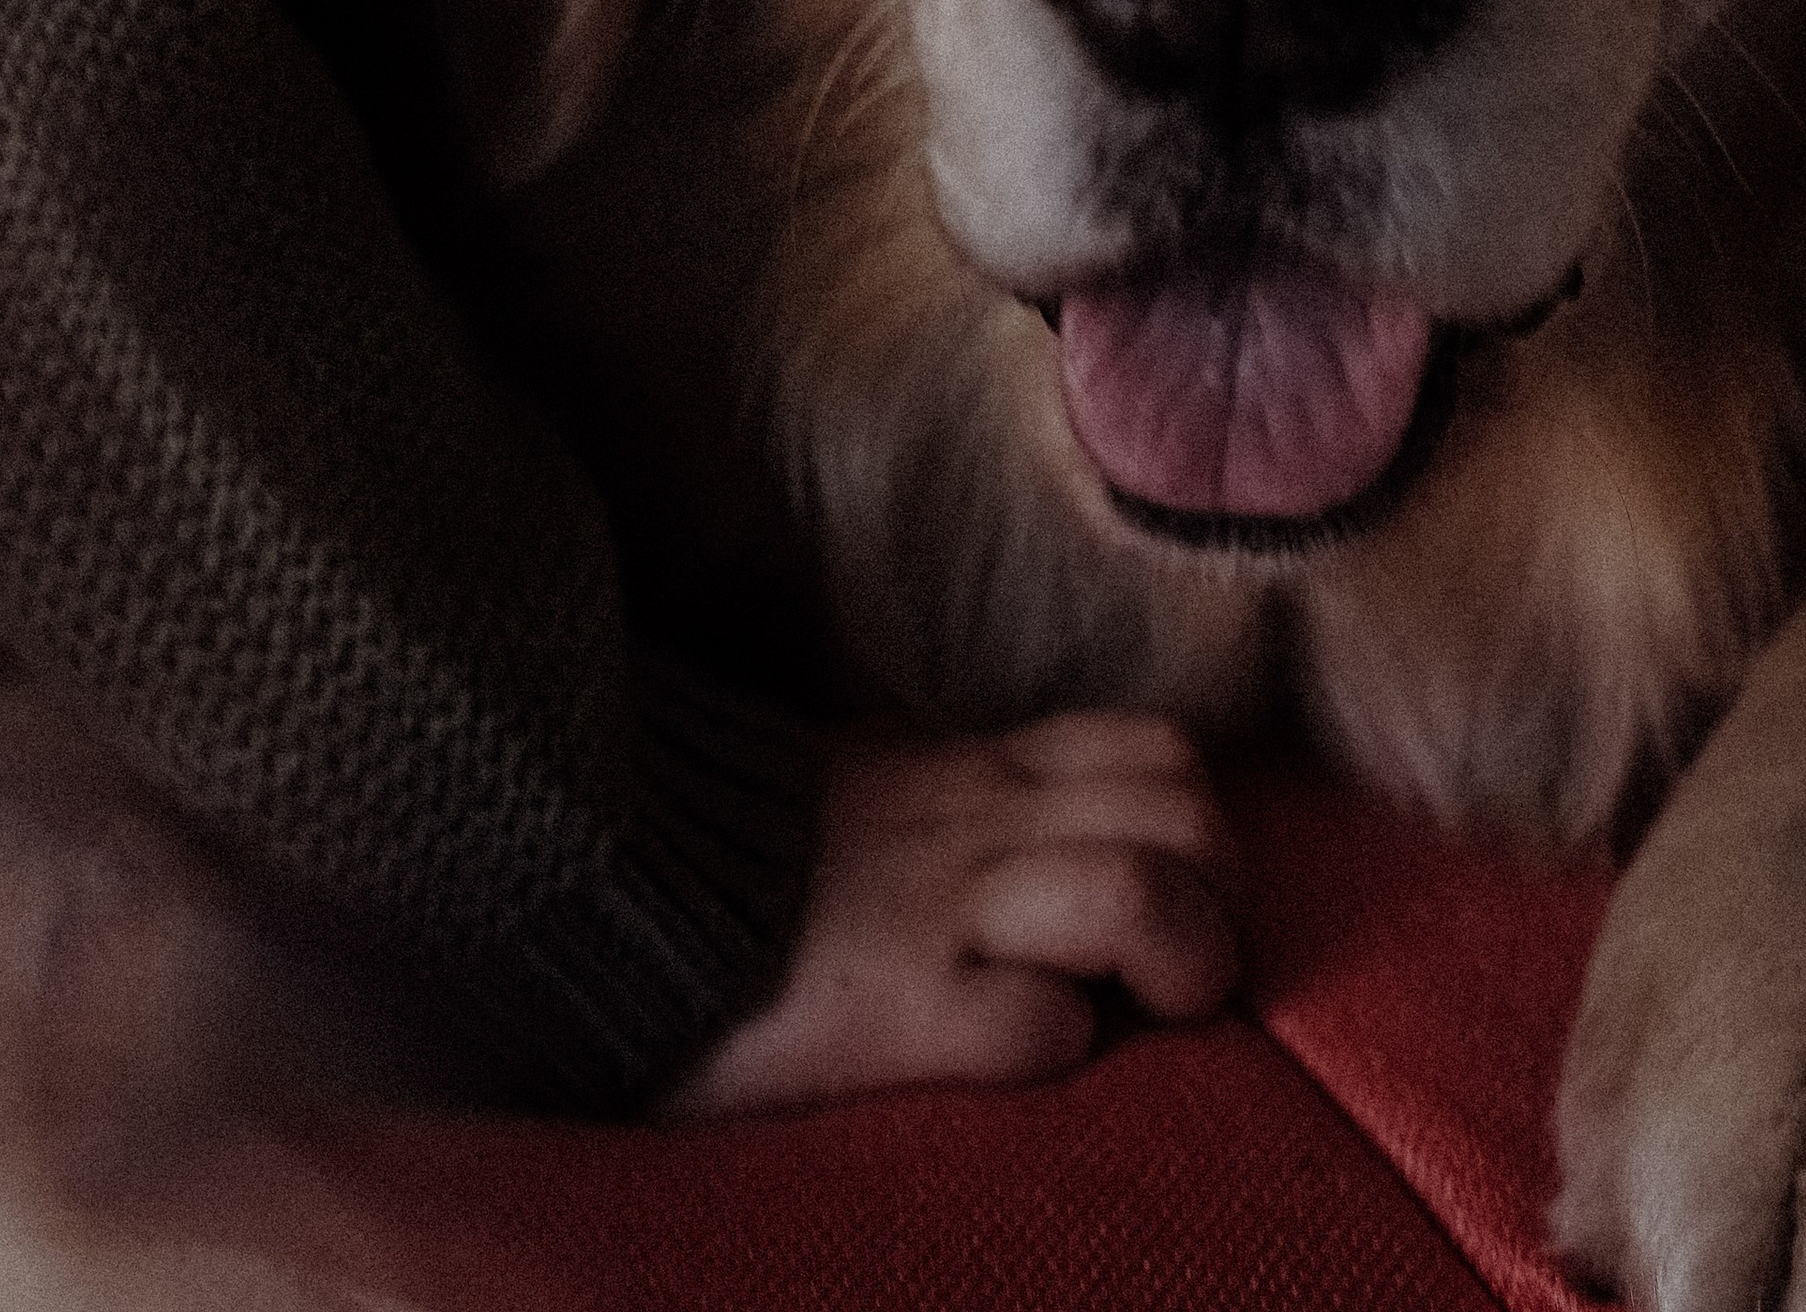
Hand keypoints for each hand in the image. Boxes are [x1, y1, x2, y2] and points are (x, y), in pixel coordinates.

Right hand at [668, 709, 1240, 1116]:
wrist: (586, 893)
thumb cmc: (723, 871)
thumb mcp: (857, 797)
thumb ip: (955, 806)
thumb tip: (1044, 840)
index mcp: (965, 772)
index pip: (1155, 750)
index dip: (1202, 829)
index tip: (1176, 899)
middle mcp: (970, 825)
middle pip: (1185, 812)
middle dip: (1219, 897)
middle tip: (1174, 974)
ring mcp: (936, 910)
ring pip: (1142, 891)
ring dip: (1177, 961)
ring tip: (1138, 1012)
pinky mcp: (890, 1008)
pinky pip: (1037, 1024)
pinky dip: (1058, 1046)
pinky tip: (1018, 1055)